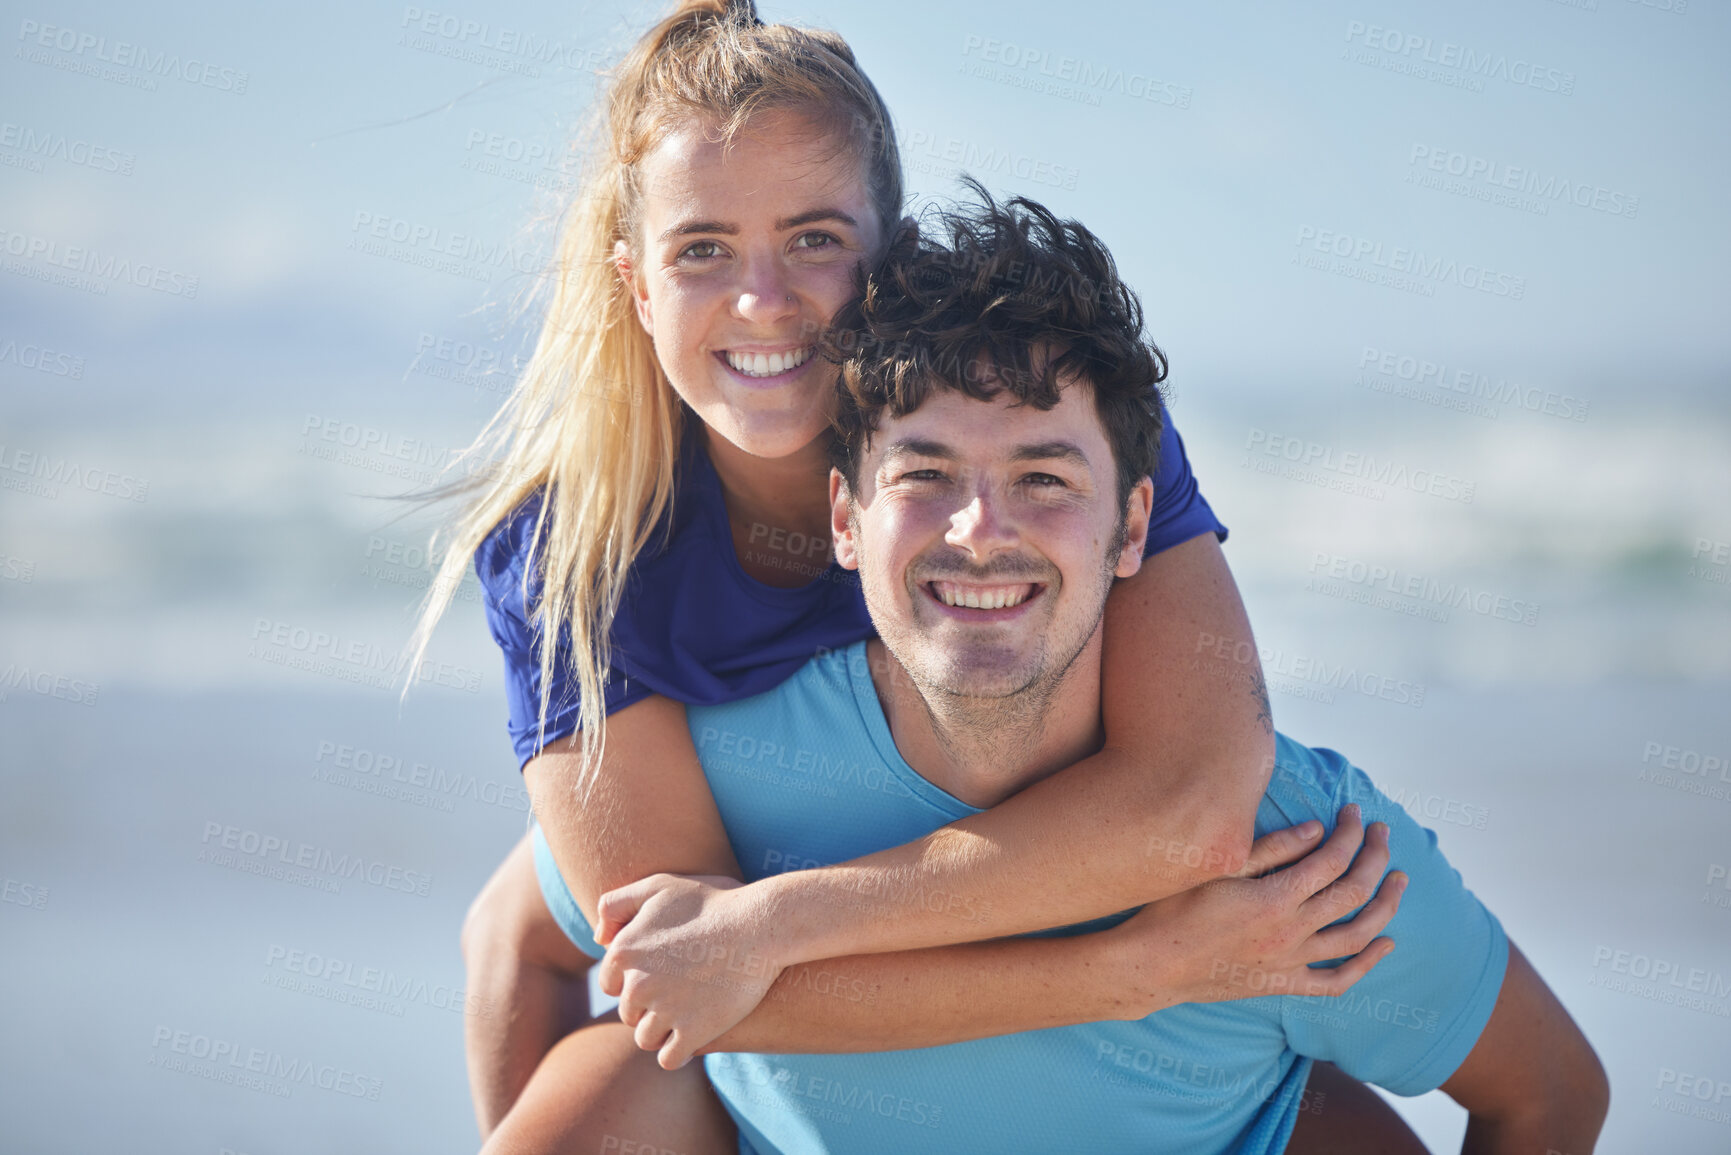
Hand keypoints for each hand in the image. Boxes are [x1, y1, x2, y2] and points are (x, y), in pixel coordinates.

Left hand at [595, 872, 783, 1069]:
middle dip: (650, 1006)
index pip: (611, 985)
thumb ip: (617, 905)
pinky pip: (669, 1059)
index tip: (663, 973)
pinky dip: (679, 1052)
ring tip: (689, 1013)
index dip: (635, 980)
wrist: (761, 925)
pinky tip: (695, 1035)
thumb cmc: (712, 901)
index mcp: (622, 952)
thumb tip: (599, 939)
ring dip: (663, 1031)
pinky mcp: (693, 1033)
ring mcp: (665, 1012)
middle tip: (682, 990)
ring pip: (646, 1039)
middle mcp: (637, 985)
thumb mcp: (658, 886)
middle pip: (629, 1013)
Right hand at [1114, 804, 1405, 1011]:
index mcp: (1276, 898)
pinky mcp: (1283, 984)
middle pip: (1354, 891)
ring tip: (1399, 880)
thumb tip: (1318, 829)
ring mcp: (1291, 961)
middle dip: (1375, 856)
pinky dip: (1367, 965)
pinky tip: (1385, 945)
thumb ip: (1272, 849)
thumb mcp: (1218, 868)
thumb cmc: (1175, 908)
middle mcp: (1291, 931)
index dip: (1350, 832)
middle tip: (1382, 833)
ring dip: (1386, 906)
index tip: (1354, 812)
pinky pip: (1337, 981)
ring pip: (1357, 936)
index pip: (1332, 858)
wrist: (1152, 965)